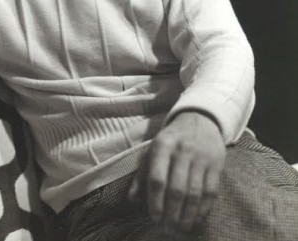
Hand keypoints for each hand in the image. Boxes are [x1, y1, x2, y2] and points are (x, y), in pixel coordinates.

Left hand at [129, 111, 225, 235]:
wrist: (199, 119)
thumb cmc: (171, 139)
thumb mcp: (153, 149)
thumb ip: (142, 174)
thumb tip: (132, 200)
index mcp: (162, 146)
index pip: (157, 178)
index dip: (155, 201)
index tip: (154, 218)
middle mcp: (182, 151)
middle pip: (177, 189)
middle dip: (172, 213)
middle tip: (168, 229)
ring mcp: (201, 158)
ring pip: (195, 194)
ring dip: (188, 216)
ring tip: (181, 229)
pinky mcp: (216, 164)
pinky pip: (211, 192)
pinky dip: (203, 209)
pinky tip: (196, 219)